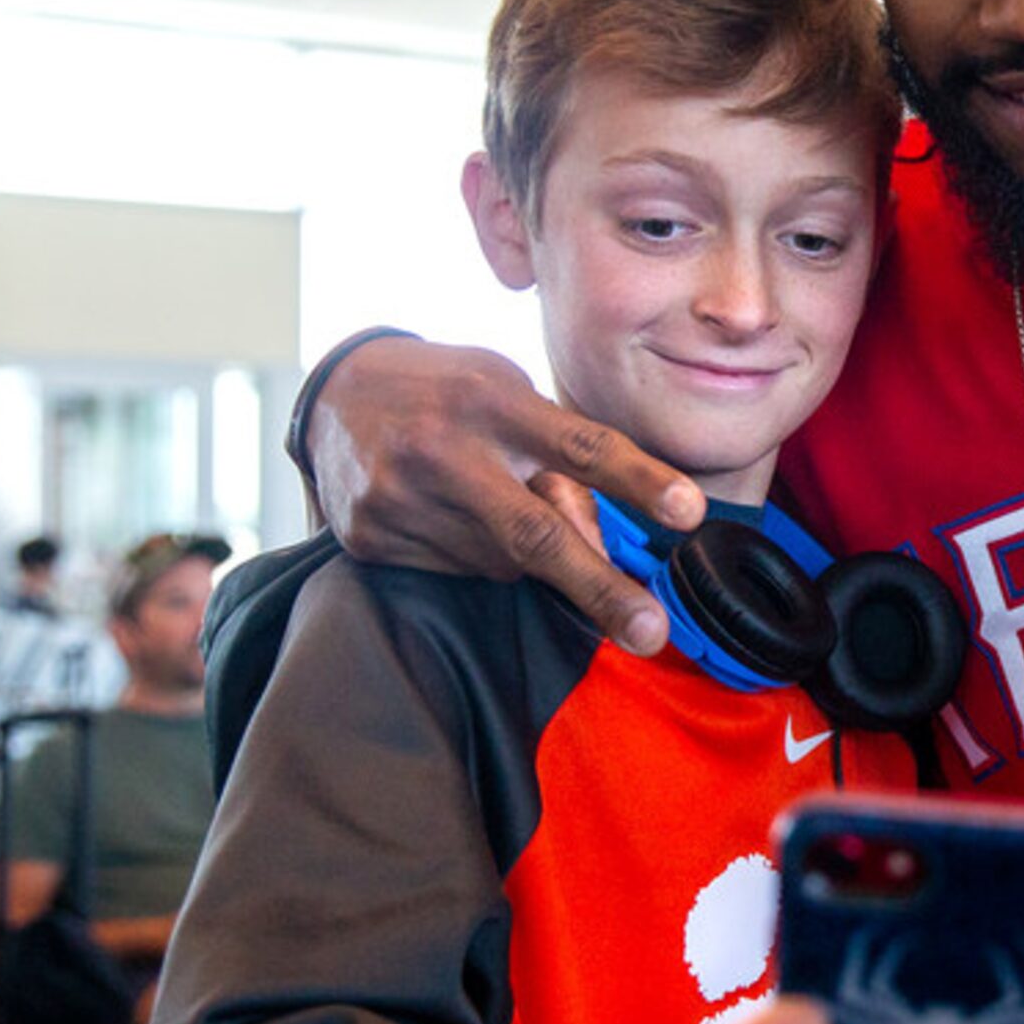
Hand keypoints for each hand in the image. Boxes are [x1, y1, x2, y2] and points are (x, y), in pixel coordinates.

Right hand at [310, 337, 701, 654]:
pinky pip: (457, 572)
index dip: (640, 481)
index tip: (691, 513)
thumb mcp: (507, 392)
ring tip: (496, 504)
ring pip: (502, 563)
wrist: (333, 397)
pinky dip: (477, 558)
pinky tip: (454, 518)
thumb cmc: (448, 392)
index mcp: (491, 399)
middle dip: (600, 588)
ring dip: (525, 555)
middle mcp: (443, 450)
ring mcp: (400, 499)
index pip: (581, 445)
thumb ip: (557, 455)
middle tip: (650, 631)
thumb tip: (598, 538)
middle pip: (537, 533)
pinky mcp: (371, 539)